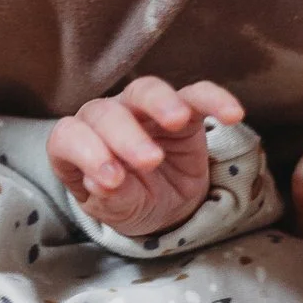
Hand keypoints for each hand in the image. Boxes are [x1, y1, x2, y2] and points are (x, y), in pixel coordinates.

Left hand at [47, 78, 245, 237]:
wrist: (166, 205)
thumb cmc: (131, 204)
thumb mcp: (120, 211)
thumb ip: (110, 199)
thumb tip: (99, 183)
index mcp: (77, 145)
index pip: (70, 136)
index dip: (86, 153)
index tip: (111, 180)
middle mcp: (105, 119)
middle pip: (107, 112)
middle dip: (126, 136)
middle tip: (149, 162)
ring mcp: (143, 110)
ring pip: (145, 90)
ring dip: (161, 103)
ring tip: (179, 120)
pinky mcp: (184, 109)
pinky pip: (197, 94)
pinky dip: (214, 99)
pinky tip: (233, 114)